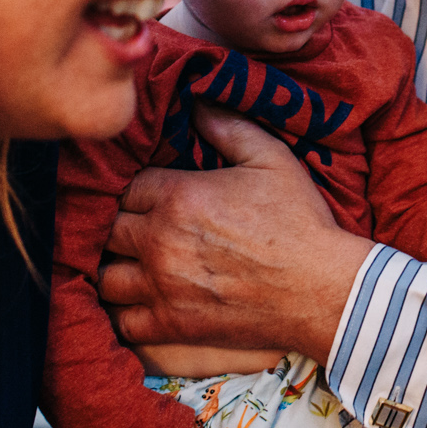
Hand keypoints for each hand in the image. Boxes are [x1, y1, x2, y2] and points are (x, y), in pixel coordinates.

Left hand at [99, 109, 372, 359]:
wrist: (321, 289)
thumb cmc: (299, 223)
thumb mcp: (271, 159)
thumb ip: (228, 126)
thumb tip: (197, 102)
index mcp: (179, 197)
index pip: (127, 187)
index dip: (138, 190)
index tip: (152, 196)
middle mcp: (159, 241)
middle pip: (108, 229)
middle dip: (122, 225)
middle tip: (142, 228)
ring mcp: (161, 287)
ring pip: (105, 275)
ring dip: (117, 267)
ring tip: (134, 264)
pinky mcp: (170, 326)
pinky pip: (121, 321)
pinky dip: (124, 311)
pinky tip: (141, 301)